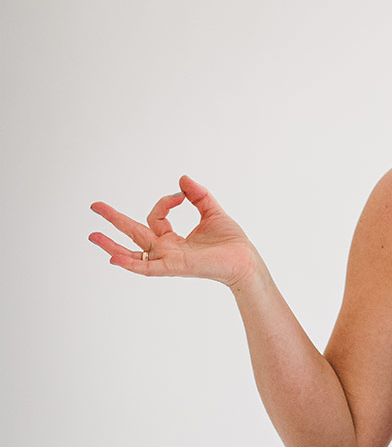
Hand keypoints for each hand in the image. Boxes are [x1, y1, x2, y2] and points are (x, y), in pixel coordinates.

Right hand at [88, 174, 258, 287]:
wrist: (245, 260)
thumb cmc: (231, 242)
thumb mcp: (212, 211)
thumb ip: (197, 195)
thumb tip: (182, 179)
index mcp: (172, 239)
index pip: (156, 216)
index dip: (166, 202)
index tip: (182, 195)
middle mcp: (166, 250)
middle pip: (133, 234)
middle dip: (114, 220)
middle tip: (94, 206)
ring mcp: (167, 260)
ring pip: (133, 253)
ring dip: (111, 246)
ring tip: (92, 236)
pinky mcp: (174, 267)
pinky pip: (147, 268)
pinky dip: (130, 264)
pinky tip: (114, 259)